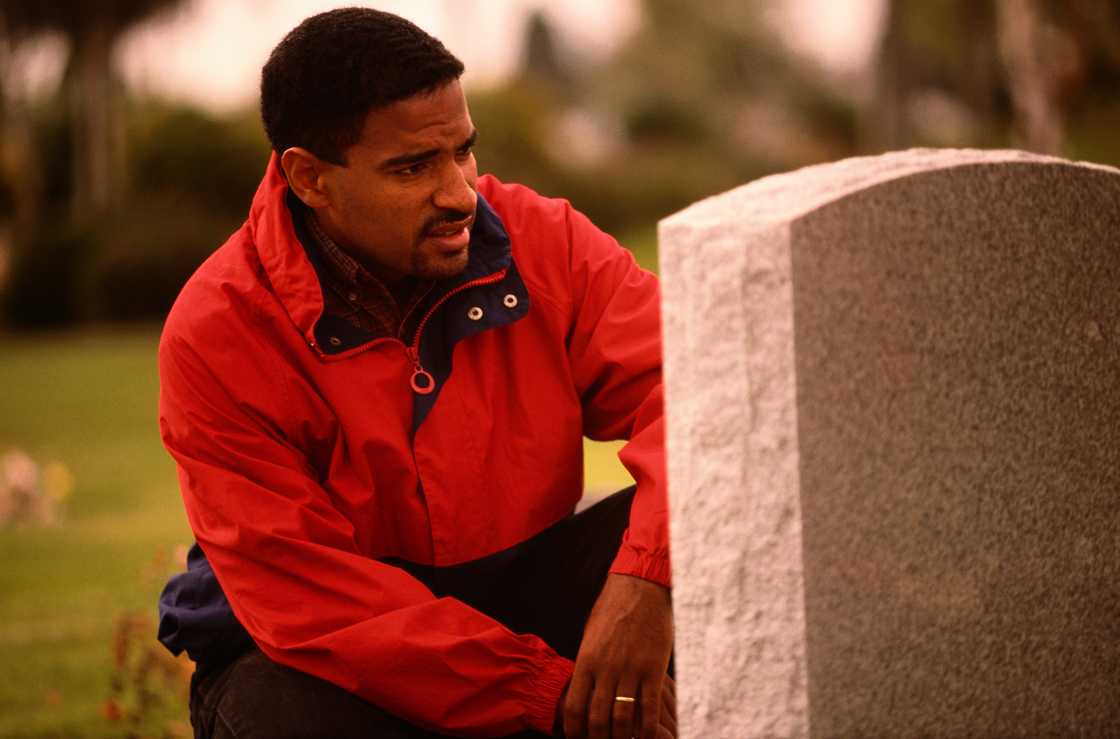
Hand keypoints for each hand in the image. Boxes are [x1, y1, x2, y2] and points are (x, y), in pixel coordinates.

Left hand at [559, 573, 673, 737]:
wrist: (640, 586)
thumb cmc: (613, 608)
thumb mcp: (591, 635)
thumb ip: (588, 664)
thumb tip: (582, 689)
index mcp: (586, 660)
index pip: (574, 708)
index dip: (575, 732)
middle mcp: (606, 668)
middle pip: (597, 719)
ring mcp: (630, 669)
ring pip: (623, 718)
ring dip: (622, 738)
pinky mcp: (653, 668)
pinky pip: (649, 707)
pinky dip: (648, 729)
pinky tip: (648, 737)